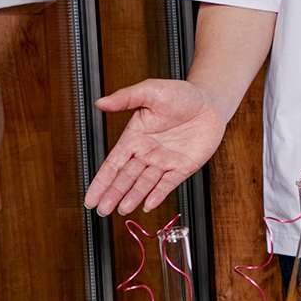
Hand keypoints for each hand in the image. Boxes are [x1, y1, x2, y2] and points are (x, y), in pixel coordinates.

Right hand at [84, 78, 227, 216]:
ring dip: (133, 196)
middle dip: (113, 194)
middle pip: (126, 178)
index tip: (91, 197)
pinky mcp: (183, 167)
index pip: (114, 163)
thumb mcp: (151, 90)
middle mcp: (147, 152)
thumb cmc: (181, 94)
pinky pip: (168, 184)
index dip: (101, 181)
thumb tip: (100, 102)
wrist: (210, 101)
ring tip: (121, 209)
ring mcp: (164, 161)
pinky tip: (148, 205)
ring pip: (145, 184)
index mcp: (135, 137)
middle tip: (101, 210)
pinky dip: (158, 194)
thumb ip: (126, 98)